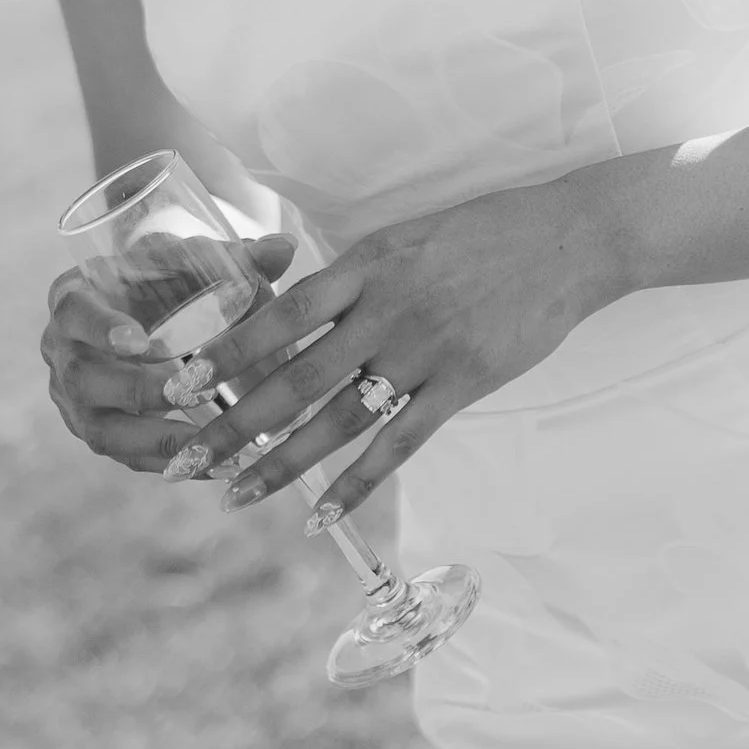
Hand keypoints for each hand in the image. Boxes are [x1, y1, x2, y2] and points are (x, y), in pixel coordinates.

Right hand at [42, 234, 300, 476]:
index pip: (74, 312)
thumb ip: (233, 255)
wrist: (149, 309)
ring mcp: (74, 399)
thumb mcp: (192, 259)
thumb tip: (284, 249)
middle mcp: (62, 351)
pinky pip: (126, 458)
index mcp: (74, 296)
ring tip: (209, 446)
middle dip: (137, 391)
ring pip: (102, 431)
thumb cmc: (167, 277)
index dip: (101, 327)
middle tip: (187, 392)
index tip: (141, 341)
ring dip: (156, 441)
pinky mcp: (99, 432)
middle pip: (84, 379)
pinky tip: (215, 465)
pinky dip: (170, 463)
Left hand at [194, 173, 630, 521]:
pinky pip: (399, 444)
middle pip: (293, 377)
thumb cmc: (487, 233)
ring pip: (337, 419)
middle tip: (182, 461)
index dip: (226, 351)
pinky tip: (322, 516)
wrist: (571, 238)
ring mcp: (426, 349)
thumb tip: (296, 307)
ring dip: (280, 463)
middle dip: (230, 424)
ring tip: (234, 496)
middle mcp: (387, 309)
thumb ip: (357, 275)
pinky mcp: (463, 383)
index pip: (279, 314)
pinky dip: (357, 484)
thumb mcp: (408, 237)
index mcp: (367, 264)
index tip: (178, 382)